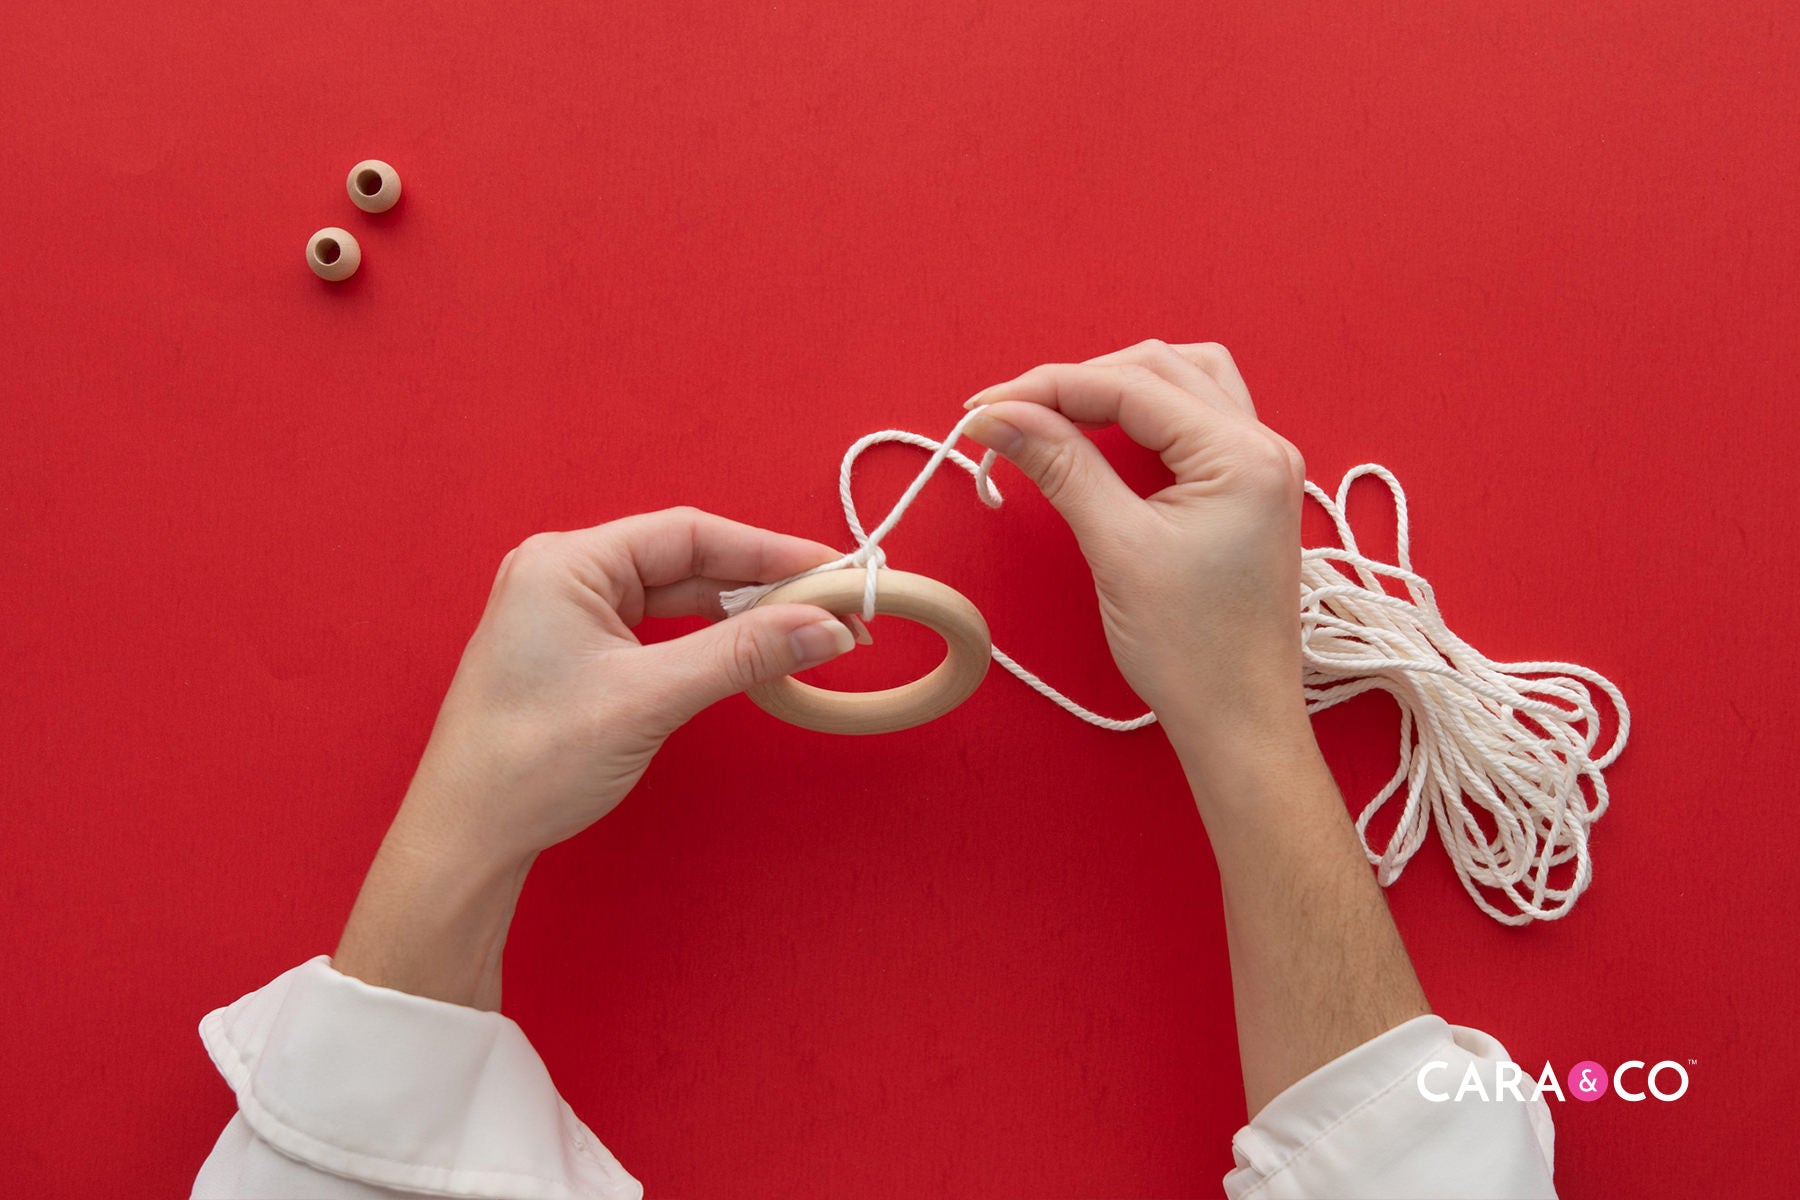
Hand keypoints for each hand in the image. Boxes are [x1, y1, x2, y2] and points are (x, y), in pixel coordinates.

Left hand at [394, 507, 862, 864]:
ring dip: (738, 614)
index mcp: (565, 563)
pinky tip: (750, 652)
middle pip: (684, 561)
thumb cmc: (533, 761)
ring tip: (805, 629)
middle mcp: (563, 574)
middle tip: (832, 606)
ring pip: (674, 597)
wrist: (468, 836)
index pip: (687, 534)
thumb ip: (742, 654)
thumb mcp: (649, 699)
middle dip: (760, 584)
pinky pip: (657, 630)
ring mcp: (567, 614)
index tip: (832, 572)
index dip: (767, 551)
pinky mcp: (576, 654)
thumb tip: (827, 627)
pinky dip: (707, 640)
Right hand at [961, 340, 1309, 761]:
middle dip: (1078, 382)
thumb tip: (998, 416)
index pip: (1132, 386)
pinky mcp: (1247, 489)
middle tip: (1008, 416)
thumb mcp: (1117, 548)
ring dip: (1116, 388)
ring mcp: (1260, 466)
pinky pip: (1194, 420)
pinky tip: (1102, 438)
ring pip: (1182, 383)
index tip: (982, 410)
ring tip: (1054, 419)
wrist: (1239, 722)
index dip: (1049, 388)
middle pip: (1159, 368)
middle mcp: (1263, 445)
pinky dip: (1142, 417)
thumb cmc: (1190, 650)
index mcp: (1243, 454)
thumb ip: (1061, 466)